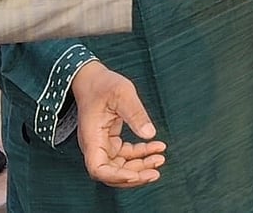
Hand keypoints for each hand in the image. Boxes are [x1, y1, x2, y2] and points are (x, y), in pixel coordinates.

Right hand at [71, 61, 165, 187]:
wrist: (92, 78)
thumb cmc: (103, 84)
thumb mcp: (123, 94)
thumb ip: (136, 114)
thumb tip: (150, 134)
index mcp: (91, 138)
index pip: (98, 169)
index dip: (117, 176)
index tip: (136, 174)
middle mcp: (94, 145)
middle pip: (111, 173)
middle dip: (134, 176)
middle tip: (155, 173)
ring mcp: (102, 144)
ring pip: (120, 165)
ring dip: (140, 166)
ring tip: (160, 158)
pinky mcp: (110, 140)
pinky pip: (126, 154)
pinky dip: (141, 153)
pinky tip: (157, 147)